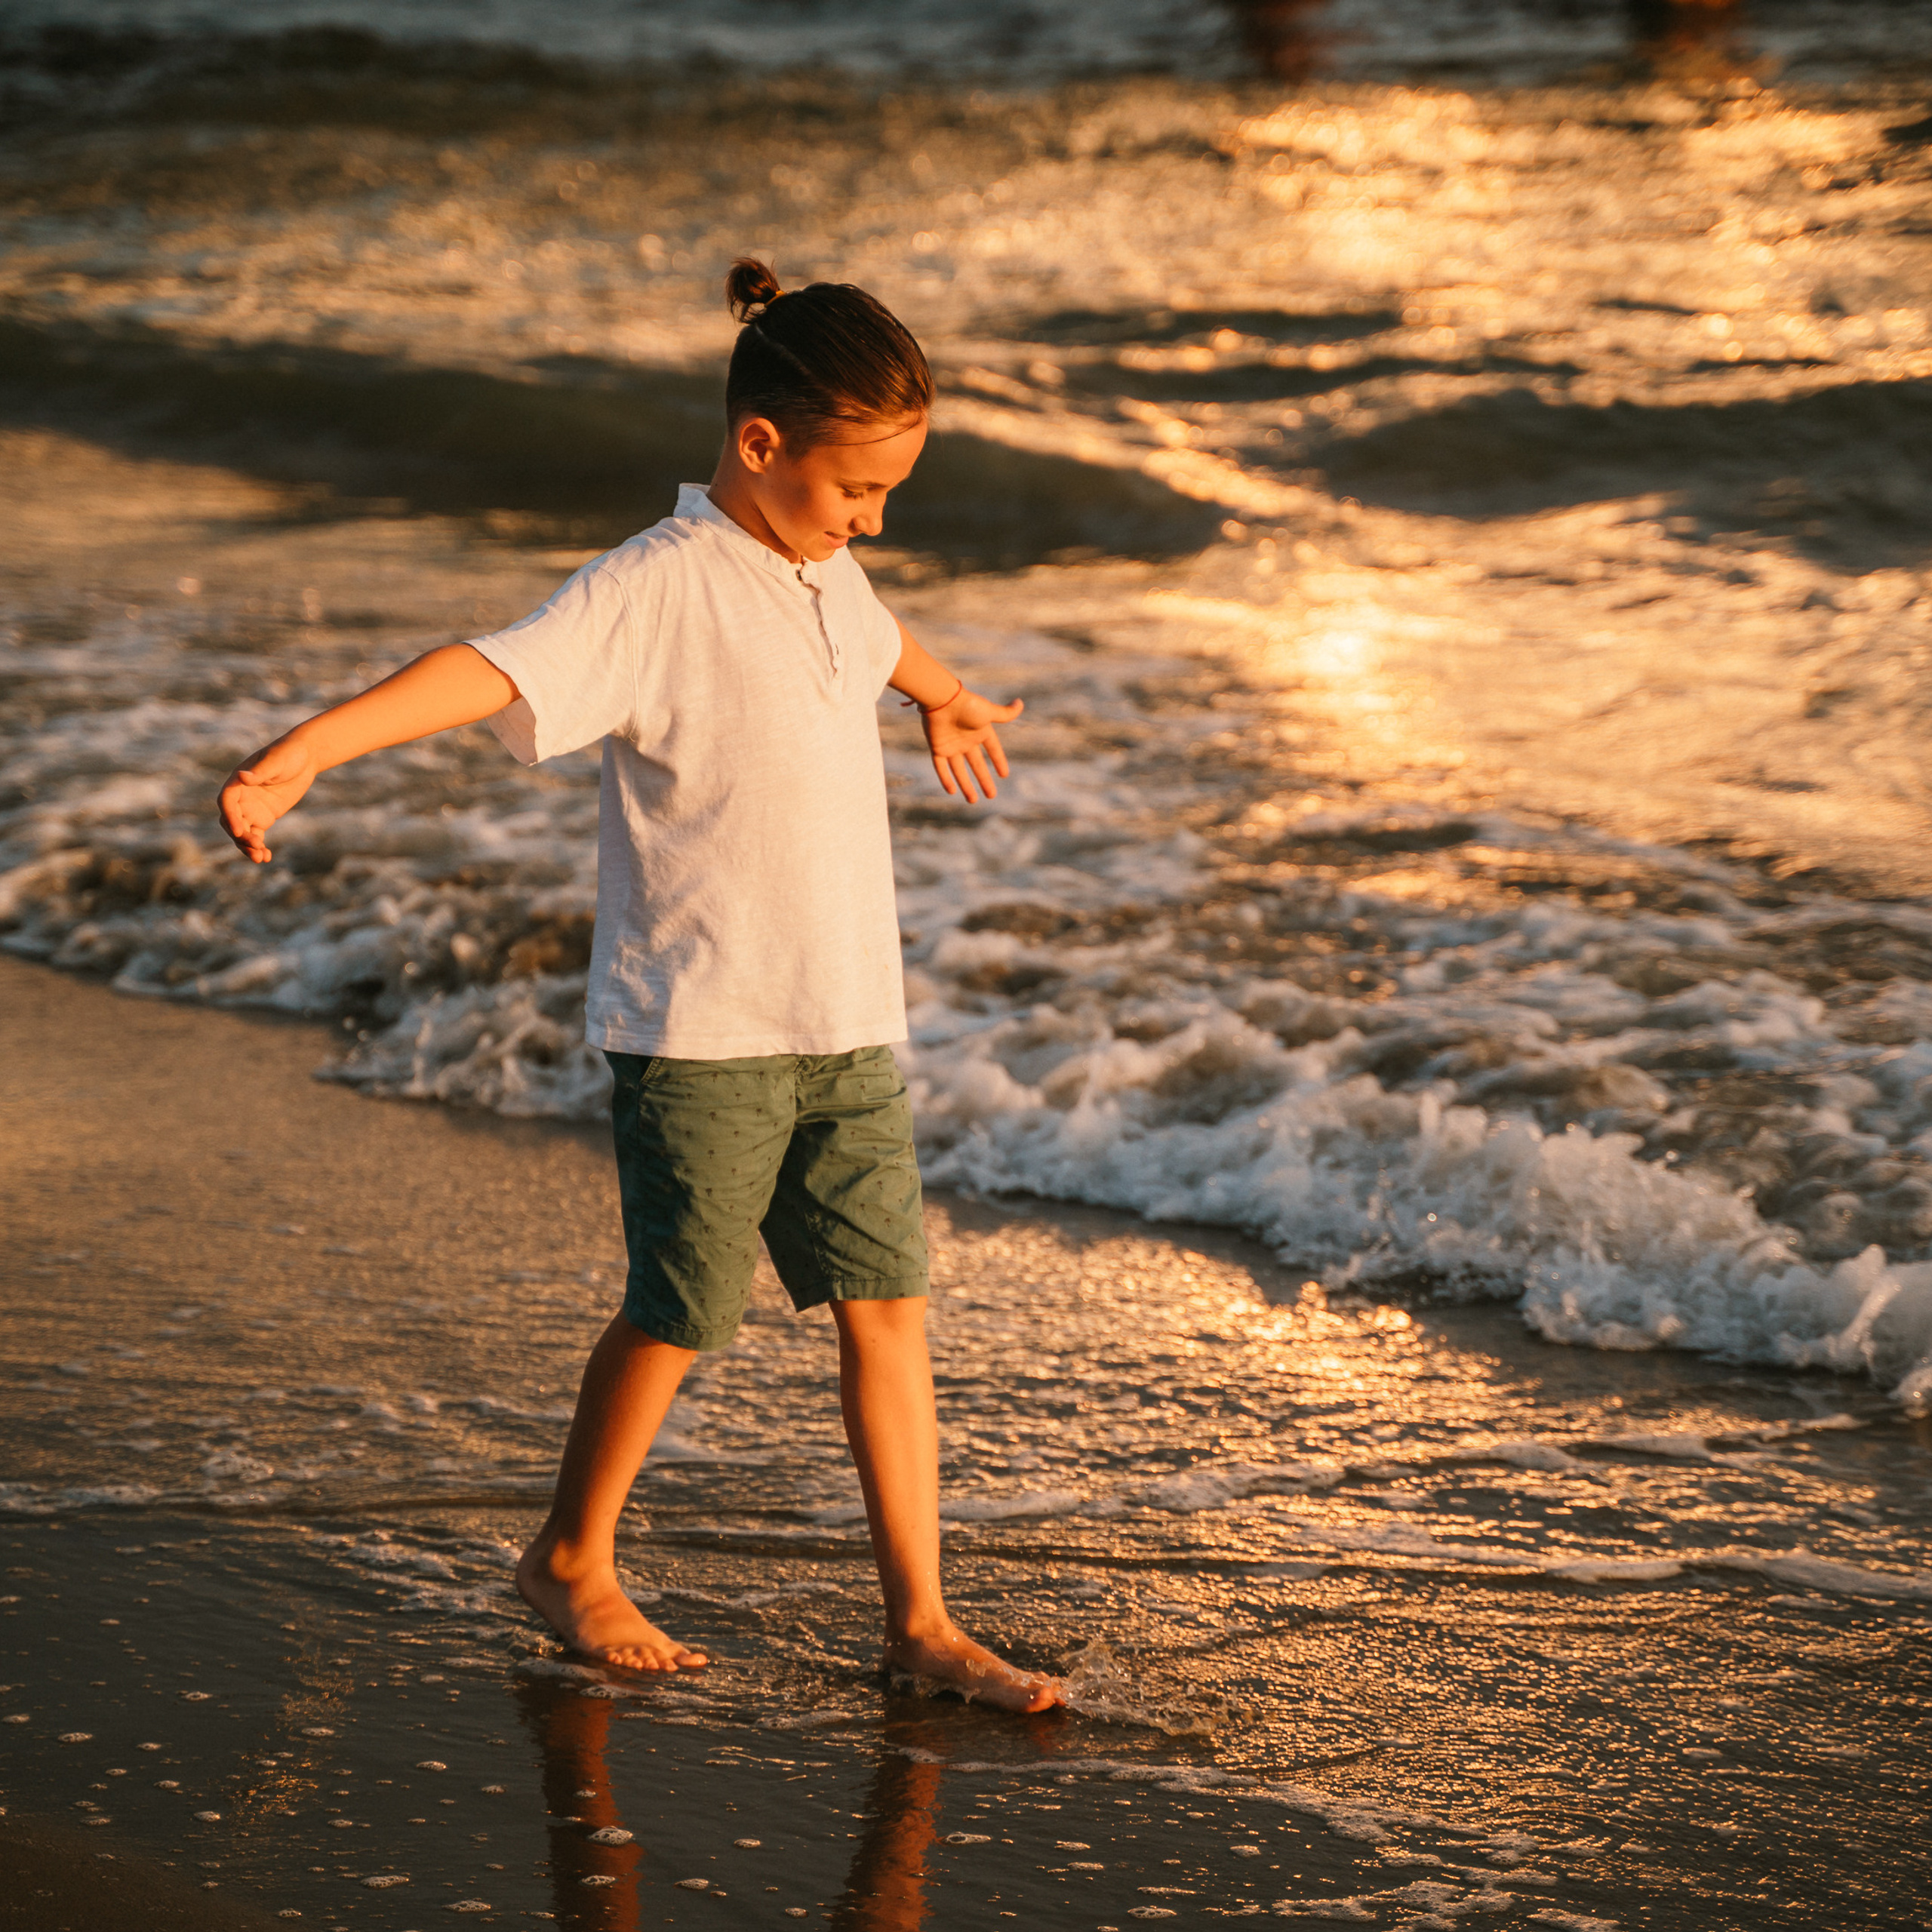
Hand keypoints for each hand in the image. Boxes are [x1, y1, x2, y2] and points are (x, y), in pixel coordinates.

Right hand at [217, 733, 317, 862]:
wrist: (304, 759)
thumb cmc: (288, 754)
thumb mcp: (275, 762)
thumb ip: (259, 772)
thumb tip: (242, 777)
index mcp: (237, 782)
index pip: (226, 801)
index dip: (230, 816)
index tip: (239, 831)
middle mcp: (240, 797)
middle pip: (232, 821)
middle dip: (241, 836)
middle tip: (256, 846)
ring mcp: (250, 809)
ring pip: (242, 832)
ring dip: (248, 846)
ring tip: (260, 858)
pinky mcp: (262, 818)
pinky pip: (256, 835)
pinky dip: (259, 847)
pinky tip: (266, 858)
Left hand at [922, 686, 1022, 803]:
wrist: (941, 700)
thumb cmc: (967, 704)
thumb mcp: (990, 712)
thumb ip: (1005, 713)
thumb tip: (1020, 704)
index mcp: (980, 731)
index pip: (992, 749)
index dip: (999, 761)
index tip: (1004, 775)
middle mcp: (966, 740)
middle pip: (977, 764)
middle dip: (984, 780)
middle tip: (991, 795)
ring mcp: (952, 745)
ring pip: (959, 770)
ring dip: (966, 785)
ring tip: (973, 801)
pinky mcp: (937, 748)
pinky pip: (941, 767)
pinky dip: (946, 779)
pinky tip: (952, 791)